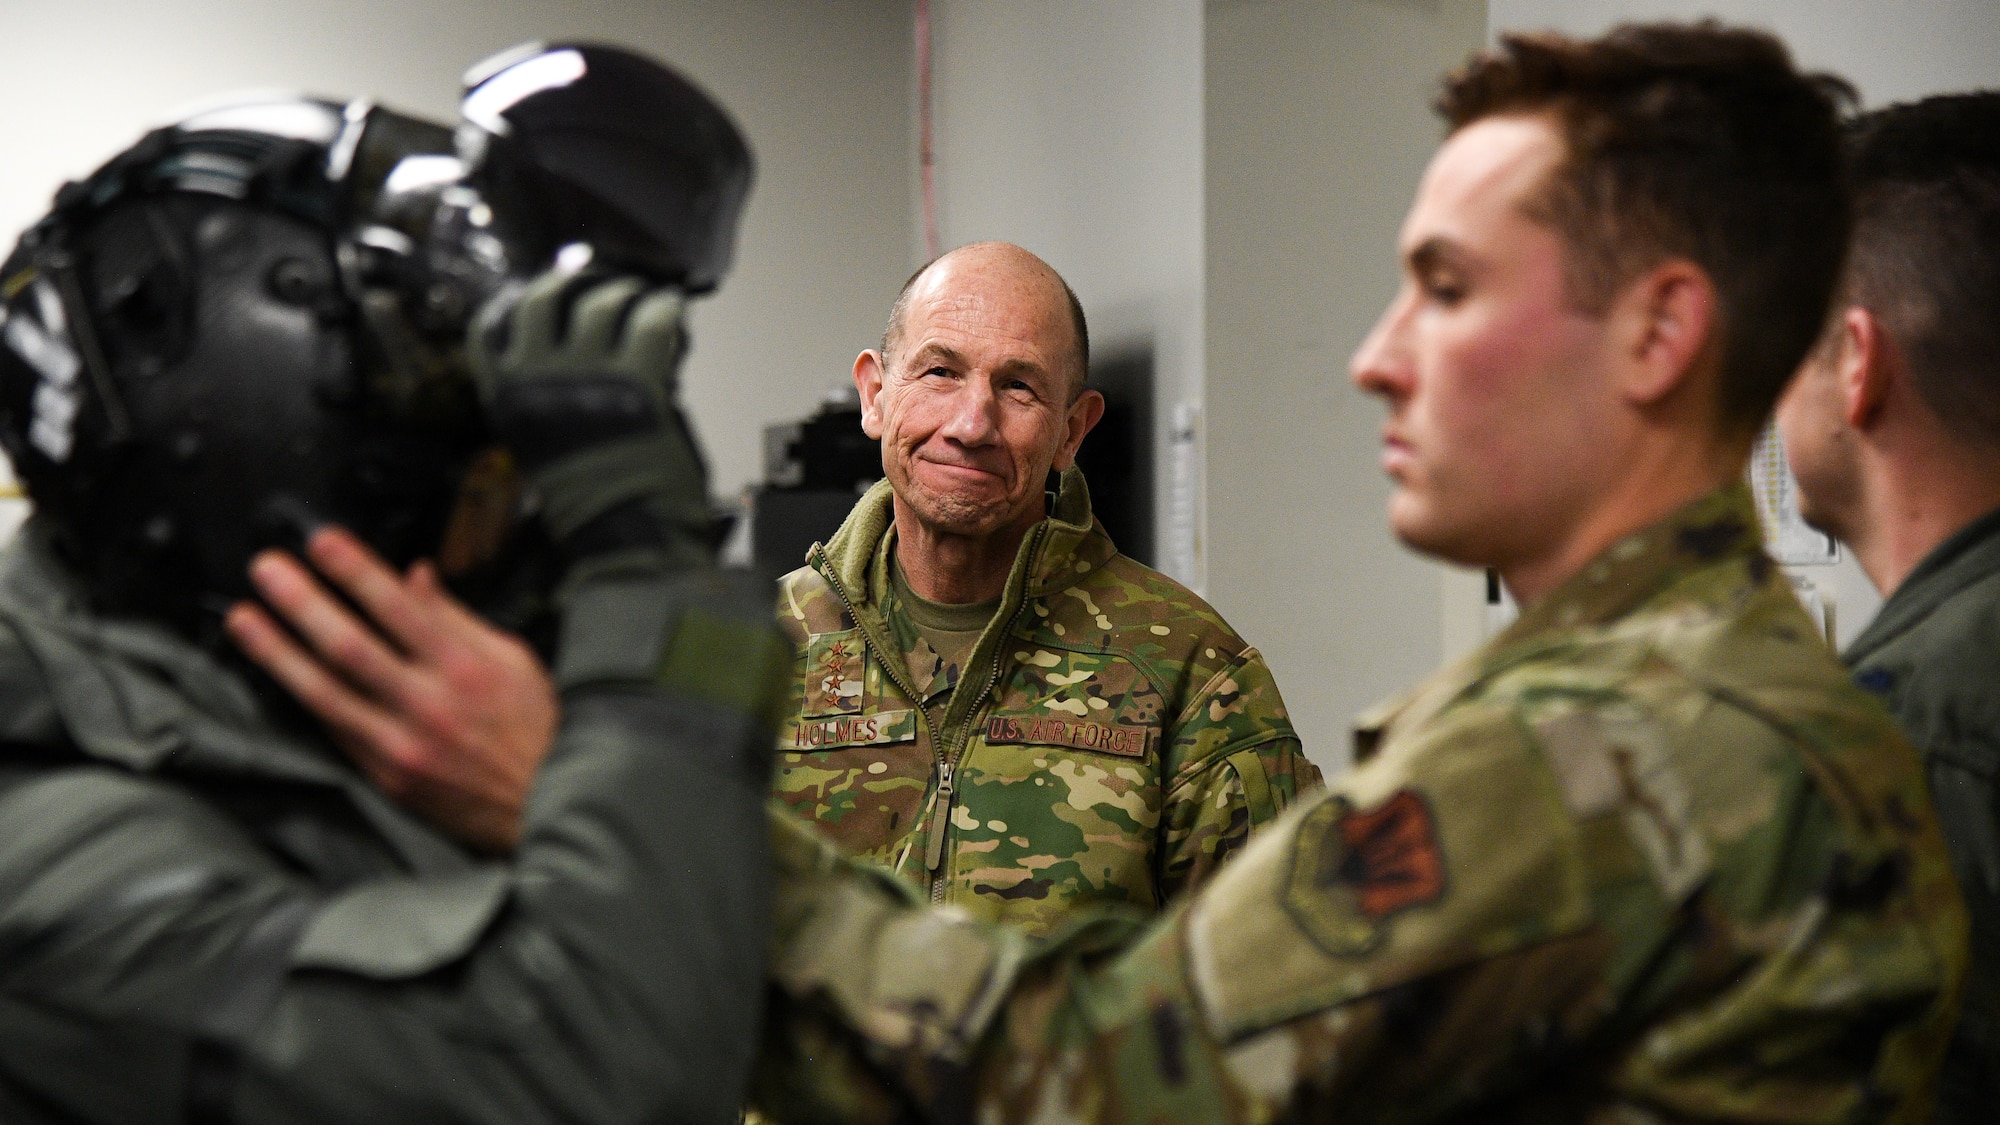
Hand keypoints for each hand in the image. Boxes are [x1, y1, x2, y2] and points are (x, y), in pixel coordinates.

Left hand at [225, 525, 558, 852]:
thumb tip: (415, 576)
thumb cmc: (534, 729)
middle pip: (350, 646)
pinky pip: (333, 729)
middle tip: (266, 569)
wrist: (546, 806)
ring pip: (325, 691)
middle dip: (302, 602)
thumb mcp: (512, 659)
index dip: (355, 570)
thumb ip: (456, 617)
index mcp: (465, 666)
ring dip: (278, 651)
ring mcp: (402, 744)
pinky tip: (275, 672)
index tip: (320, 541)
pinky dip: (302, 697)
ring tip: (244, 618)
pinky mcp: (386, 776)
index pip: (398, 607)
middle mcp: (429, 704)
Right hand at [471, 270, 708, 549]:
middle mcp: (538, 379)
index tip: (538, 289)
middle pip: (542, 298)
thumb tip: (590, 348)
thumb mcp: (546, 447)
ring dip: (628, 294)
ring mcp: (587, 375)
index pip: (488, 329)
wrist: (625, 541)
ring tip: (644, 300)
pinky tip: (673, 313)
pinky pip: (652, 319)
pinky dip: (666, 310)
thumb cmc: (593, 507)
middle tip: (598, 281)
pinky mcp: (637, 379)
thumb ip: (554, 396)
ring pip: (602, 301)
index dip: (515, 300)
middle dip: (573, 281)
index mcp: (507, 401)